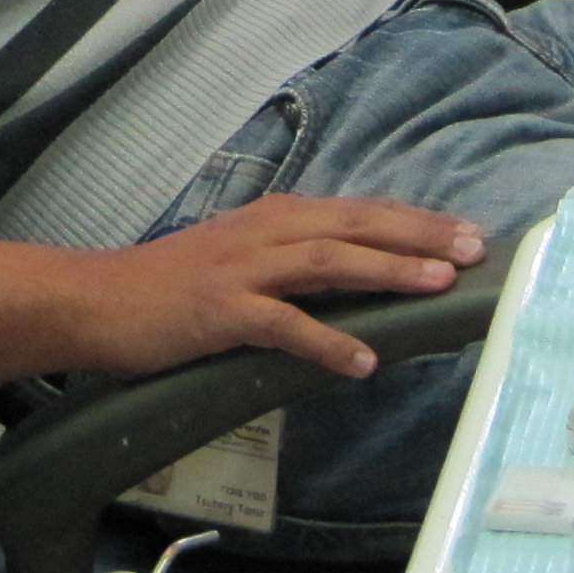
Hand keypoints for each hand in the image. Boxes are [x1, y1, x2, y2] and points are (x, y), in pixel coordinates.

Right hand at [73, 194, 482, 381]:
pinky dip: (327, 341)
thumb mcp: (240, 261)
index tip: (464, 231)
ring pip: (329, 262)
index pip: (357, 211)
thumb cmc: (171, 287)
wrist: (99, 300)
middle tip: (475, 248)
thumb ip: (294, 265)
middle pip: (355, 225)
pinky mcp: (222, 310)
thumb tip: (356, 281)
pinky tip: (362, 361)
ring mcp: (243, 269)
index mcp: (274, 217)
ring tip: (437, 285)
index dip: (413, 220)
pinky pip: (284, 325)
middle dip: (419, 235)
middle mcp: (265, 232)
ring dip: (387, 271)